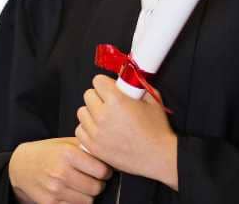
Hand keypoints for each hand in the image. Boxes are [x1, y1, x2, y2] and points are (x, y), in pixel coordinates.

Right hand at [8, 137, 112, 203]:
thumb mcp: (63, 143)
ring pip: (88, 200)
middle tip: (91, 178)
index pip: (102, 170)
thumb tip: (107, 155)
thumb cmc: (45, 153)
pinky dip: (76, 202)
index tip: (102, 169)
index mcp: (67, 154)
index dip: (105, 171)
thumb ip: (85, 148)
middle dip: (97, 184)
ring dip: (87, 194)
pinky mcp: (51, 203)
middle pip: (96, 188)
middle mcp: (61, 172)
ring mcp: (55, 190)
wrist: (20, 166)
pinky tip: (70, 192)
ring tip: (79, 185)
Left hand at [75, 74, 178, 189]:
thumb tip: (126, 80)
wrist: (159, 157)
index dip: (106, 84)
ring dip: (91, 113)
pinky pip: (80, 130)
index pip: (97, 81)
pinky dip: (87, 129)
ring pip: (82, 112)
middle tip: (109, 103)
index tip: (111, 89)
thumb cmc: (157, 129)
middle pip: (88, 95)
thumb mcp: (152, 100)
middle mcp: (103, 115)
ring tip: (104, 118)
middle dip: (98, 97)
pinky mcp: (93, 147)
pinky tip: (99, 130)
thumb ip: (135, 87)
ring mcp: (96, 132)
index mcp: (116, 100)